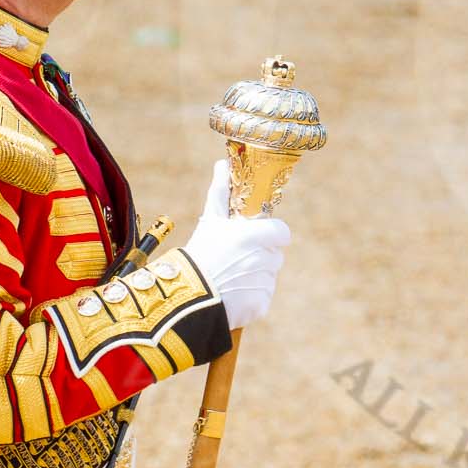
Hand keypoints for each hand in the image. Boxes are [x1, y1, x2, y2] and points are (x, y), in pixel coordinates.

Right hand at [180, 159, 290, 329]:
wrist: (185, 295)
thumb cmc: (199, 252)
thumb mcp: (210, 220)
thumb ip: (221, 191)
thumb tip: (222, 163)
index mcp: (256, 235)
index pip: (282, 233)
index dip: (269, 236)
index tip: (253, 240)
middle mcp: (264, 258)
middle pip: (275, 256)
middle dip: (259, 257)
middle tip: (233, 261)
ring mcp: (264, 282)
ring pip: (268, 277)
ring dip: (254, 278)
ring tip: (228, 279)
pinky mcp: (260, 304)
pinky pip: (262, 298)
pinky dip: (250, 299)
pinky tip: (231, 295)